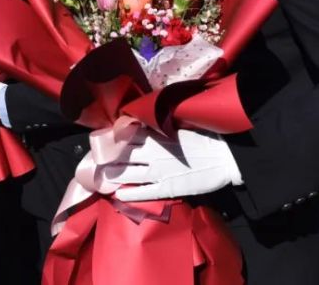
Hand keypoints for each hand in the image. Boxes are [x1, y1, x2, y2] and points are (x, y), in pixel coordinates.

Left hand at [111, 130, 241, 201]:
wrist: (224, 157)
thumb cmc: (201, 140)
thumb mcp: (175, 129)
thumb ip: (154, 129)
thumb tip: (137, 124)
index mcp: (155, 137)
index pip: (125, 137)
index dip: (111, 141)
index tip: (99, 143)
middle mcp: (153, 153)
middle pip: (122, 156)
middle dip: (107, 159)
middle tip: (94, 163)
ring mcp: (159, 172)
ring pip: (129, 173)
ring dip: (113, 176)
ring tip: (101, 178)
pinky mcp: (167, 188)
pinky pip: (144, 192)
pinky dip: (130, 193)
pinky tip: (118, 194)